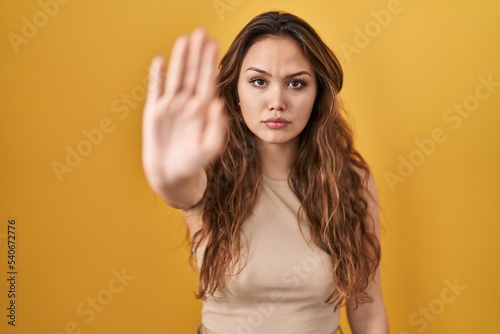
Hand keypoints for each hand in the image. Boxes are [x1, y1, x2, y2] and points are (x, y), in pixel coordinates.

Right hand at [142, 28, 226, 192]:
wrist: (172, 175)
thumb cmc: (194, 163)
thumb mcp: (210, 148)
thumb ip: (217, 127)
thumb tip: (218, 103)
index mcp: (203, 110)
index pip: (208, 81)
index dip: (210, 62)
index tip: (214, 44)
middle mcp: (188, 104)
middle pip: (193, 73)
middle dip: (197, 53)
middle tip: (200, 32)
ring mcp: (171, 106)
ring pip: (176, 77)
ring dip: (180, 59)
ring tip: (183, 39)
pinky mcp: (154, 112)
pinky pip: (156, 90)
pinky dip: (157, 76)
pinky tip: (160, 60)